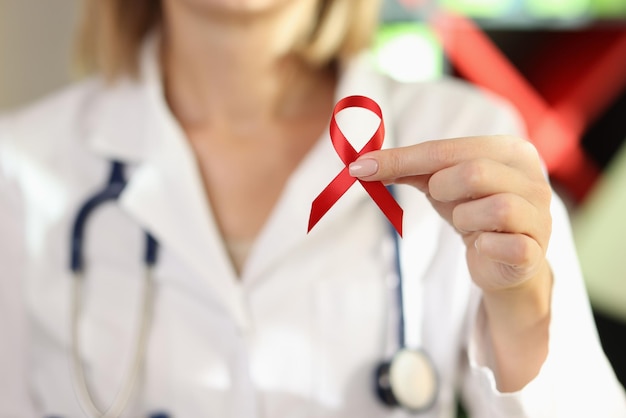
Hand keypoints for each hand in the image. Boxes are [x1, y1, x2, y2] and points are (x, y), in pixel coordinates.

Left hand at [349, 135, 552, 390]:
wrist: (503, 261)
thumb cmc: (472, 211)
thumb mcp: (440, 183)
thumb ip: (406, 168)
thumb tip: (360, 163)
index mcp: (509, 150)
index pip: (448, 149)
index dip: (402, 158)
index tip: (361, 167)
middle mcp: (532, 177)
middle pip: (474, 172)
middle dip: (444, 189)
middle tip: (442, 198)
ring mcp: (539, 214)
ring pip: (494, 207)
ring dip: (465, 218)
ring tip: (467, 223)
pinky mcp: (535, 250)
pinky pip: (506, 245)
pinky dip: (483, 245)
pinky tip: (482, 244)